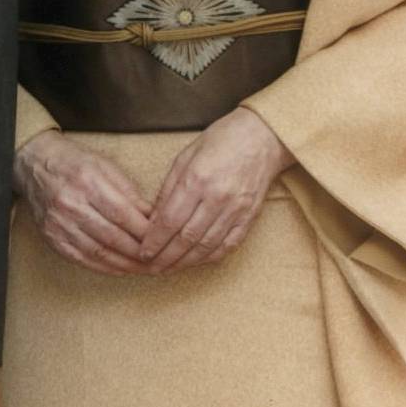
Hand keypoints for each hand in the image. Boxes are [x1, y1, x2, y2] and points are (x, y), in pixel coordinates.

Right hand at [14, 130, 155, 275]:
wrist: (34, 164)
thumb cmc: (73, 161)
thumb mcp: (104, 165)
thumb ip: (129, 191)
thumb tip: (152, 216)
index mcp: (87, 181)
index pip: (122, 214)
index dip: (144, 231)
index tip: (162, 239)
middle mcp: (70, 204)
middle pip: (112, 237)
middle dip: (139, 252)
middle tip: (159, 260)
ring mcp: (59, 224)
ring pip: (98, 253)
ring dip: (125, 265)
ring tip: (145, 268)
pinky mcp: (52, 238)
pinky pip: (82, 259)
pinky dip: (104, 268)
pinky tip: (121, 269)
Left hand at [138, 107, 292, 273]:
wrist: (262, 137)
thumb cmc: (221, 140)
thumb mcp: (186, 156)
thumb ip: (169, 188)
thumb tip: (154, 218)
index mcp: (197, 179)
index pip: (170, 220)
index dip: (155, 241)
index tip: (143, 252)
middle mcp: (217, 198)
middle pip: (187, 238)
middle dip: (166, 257)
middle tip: (152, 268)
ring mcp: (236, 210)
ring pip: (207, 247)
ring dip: (185, 262)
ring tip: (169, 269)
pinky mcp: (250, 217)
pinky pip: (228, 245)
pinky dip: (210, 257)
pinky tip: (196, 261)